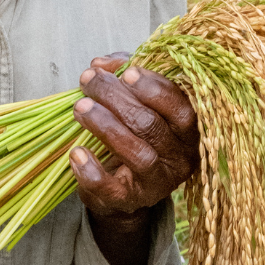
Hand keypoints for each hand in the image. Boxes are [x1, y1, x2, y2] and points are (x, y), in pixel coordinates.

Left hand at [70, 54, 198, 264]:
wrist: (123, 187)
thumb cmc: (134, 132)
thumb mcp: (134, 99)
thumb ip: (122, 74)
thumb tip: (100, 63)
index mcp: (188, 130)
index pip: (182, 107)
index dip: (154, 88)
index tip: (127, 72)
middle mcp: (181, 158)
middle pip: (151, 125)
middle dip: (117, 99)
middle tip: (89, 81)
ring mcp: (158, 182)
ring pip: (137, 153)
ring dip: (105, 126)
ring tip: (80, 107)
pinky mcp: (131, 201)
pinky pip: (112, 187)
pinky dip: (92, 170)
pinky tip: (76, 152)